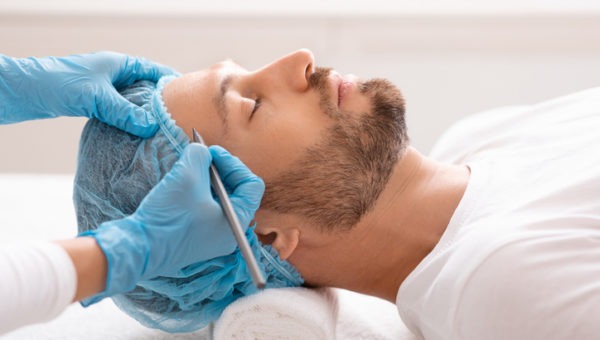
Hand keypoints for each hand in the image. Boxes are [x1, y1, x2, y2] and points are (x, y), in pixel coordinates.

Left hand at [0, 51, 177, 136]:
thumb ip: (124, 112)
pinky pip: (120, 111)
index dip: (172, 81)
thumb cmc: (57, 83)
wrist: (21, 91)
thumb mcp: (95, 98)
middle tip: (177, 118)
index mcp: (119, 64)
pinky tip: (136, 133)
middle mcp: (114, 74)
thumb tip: (150, 126)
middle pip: (146, 87)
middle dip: (161, 102)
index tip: (189, 96)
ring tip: (161, 129)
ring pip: (133, 101)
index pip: (154, 69)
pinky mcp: (95, 102)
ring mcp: (105, 89)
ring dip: (144, 114)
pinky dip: (130, 121)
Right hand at [79, 144, 264, 302]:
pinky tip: (179, 188)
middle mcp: (230, 233)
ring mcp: (213, 239)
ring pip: (219, 200)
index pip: (251, 185)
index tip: (212, 154)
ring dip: (206, 181)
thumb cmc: (168, 215)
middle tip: (201, 158)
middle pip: (237, 192)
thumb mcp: (187, 174)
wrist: (138, 248)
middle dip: (220, 170)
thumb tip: (202, 152)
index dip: (234, 163)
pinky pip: (205, 211)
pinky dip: (197, 195)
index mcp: (237, 221)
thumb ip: (200, 155)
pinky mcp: (196, 240)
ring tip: (187, 170)